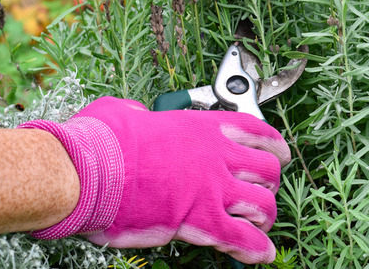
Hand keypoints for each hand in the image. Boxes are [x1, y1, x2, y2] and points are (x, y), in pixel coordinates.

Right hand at [18, 97, 290, 263]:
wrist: (89, 172)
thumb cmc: (101, 143)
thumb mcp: (124, 113)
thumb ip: (139, 114)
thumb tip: (136, 116)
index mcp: (200, 128)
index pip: (253, 130)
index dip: (273, 143)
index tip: (280, 151)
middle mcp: (215, 156)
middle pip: (266, 168)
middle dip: (271, 182)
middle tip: (266, 191)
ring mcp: (212, 188)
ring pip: (262, 204)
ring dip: (267, 215)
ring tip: (263, 224)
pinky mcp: (201, 220)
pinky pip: (243, 238)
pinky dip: (256, 249)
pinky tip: (262, 254)